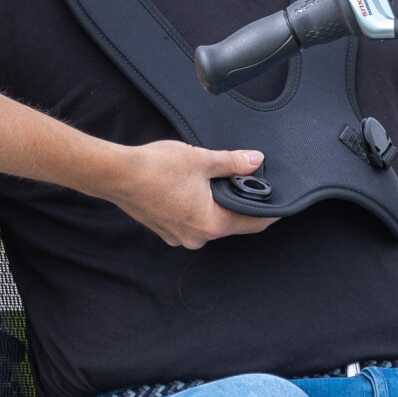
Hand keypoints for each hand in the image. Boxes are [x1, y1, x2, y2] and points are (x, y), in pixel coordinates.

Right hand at [107, 142, 275, 247]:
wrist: (115, 174)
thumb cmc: (155, 168)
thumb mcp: (202, 159)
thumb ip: (232, 163)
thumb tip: (255, 161)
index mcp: (211, 224)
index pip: (253, 223)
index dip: (270, 212)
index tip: (281, 204)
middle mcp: (196, 237)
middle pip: (232, 223)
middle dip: (241, 204)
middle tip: (248, 182)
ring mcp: (179, 236)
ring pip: (210, 222)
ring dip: (217, 205)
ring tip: (217, 181)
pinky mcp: (165, 230)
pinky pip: (191, 221)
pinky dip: (198, 208)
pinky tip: (193, 188)